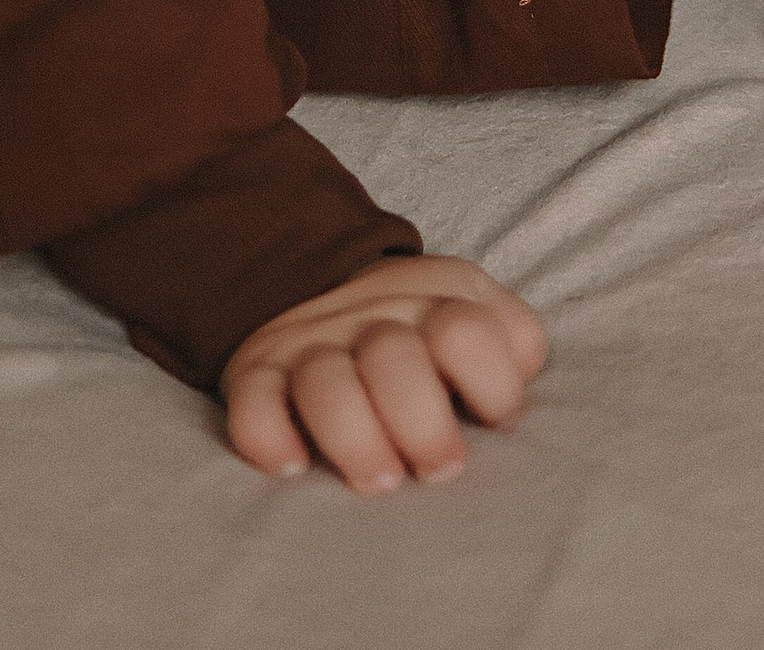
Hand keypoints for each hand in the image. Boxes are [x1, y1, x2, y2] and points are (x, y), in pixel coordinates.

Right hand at [221, 255, 547, 491]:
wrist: (321, 280)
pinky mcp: (258, 371)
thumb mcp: (475, 307)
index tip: (493, 420)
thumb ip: (511, 339)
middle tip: (439, 471)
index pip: (465, 331)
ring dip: (354, 438)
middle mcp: (368, 317)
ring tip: (379, 482)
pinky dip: (268, 437)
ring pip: (324, 383)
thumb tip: (512, 399)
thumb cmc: (419, 324)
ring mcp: (309, 343)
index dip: (491, 384)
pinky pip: (251, 401)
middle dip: (421, 424)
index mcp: (432, 298)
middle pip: (393, 358)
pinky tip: (293, 467)